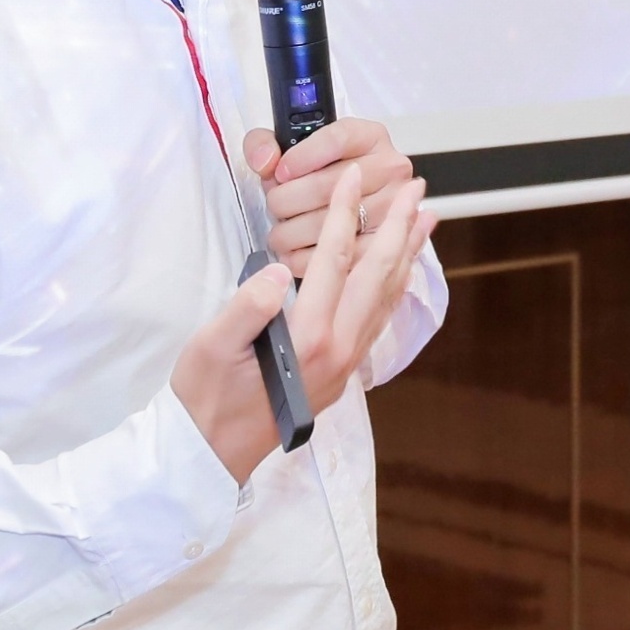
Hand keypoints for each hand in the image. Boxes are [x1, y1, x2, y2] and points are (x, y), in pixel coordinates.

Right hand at [166, 167, 436, 484]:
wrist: (210, 452)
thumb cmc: (205, 397)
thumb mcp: (211, 347)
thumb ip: (246, 308)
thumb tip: (277, 270)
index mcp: (308, 338)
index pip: (333, 260)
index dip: (344, 213)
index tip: (352, 177)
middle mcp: (338, 349)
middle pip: (376, 275)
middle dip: (397, 226)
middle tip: (414, 187)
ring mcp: (345, 363)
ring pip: (385, 298)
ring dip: (406, 254)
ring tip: (423, 220)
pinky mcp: (342, 372)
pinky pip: (378, 319)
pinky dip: (394, 287)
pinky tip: (399, 273)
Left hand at [244, 119, 416, 276]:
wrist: (352, 204)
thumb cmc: (319, 175)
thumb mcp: (294, 146)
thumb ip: (266, 143)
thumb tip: (264, 162)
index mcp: (369, 138)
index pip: (336, 140)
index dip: (300, 158)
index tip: (280, 173)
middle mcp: (389, 169)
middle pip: (327, 187)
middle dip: (286, 200)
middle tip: (276, 206)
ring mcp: (392, 209)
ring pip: (327, 225)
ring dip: (290, 232)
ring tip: (282, 230)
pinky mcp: (383, 245)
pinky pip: (334, 256)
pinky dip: (303, 258)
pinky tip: (293, 251)